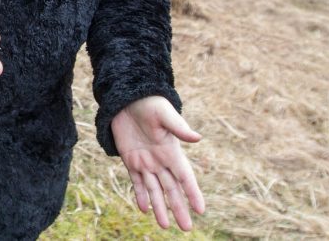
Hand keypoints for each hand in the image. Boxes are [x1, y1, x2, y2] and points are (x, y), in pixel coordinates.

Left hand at [111, 96, 205, 230]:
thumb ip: (179, 128)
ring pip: (155, 190)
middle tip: (186, 228)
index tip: (201, 210)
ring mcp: (146, 162)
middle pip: (172, 189)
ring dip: (160, 207)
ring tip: (165, 226)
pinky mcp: (131, 160)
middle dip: (179, 208)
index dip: (193, 193)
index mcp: (172, 151)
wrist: (127, 99)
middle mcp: (161, 161)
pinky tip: (145, 209)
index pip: (185, 177)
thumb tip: (198, 138)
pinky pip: (136, 182)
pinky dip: (141, 196)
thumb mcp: (164, 115)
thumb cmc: (150, 104)